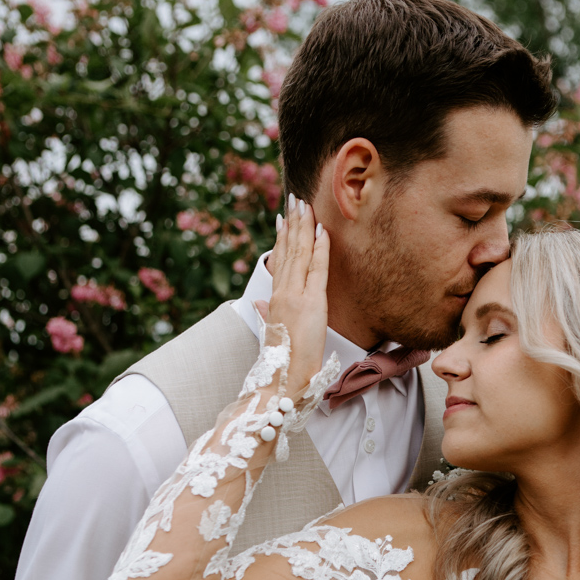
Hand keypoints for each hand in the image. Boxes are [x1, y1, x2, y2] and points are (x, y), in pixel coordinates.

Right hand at [253, 194, 329, 397]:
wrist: (284, 379)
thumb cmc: (280, 363)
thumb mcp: (272, 333)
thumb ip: (266, 314)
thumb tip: (258, 303)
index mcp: (274, 300)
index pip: (279, 262)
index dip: (282, 238)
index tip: (284, 218)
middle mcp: (282, 293)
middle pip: (288, 251)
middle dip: (292, 224)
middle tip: (295, 199)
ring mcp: (295, 296)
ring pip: (300, 254)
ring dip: (303, 227)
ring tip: (304, 205)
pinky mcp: (311, 303)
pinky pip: (317, 269)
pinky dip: (319, 248)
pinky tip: (321, 230)